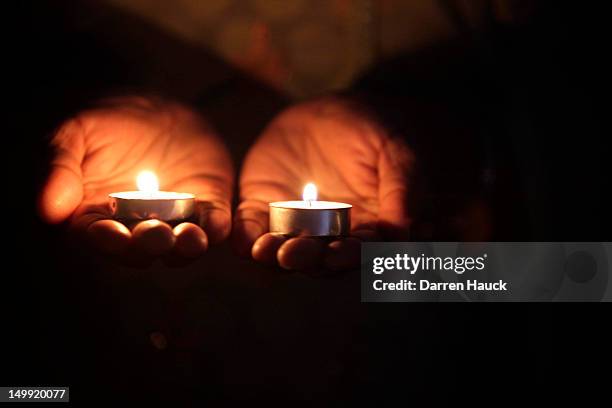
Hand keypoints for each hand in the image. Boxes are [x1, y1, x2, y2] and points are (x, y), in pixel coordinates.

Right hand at [38, 96, 232, 265]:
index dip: (105, 239)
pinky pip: (214, 223)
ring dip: (186, 246)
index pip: (98, 236)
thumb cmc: (109, 122)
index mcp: (98, 214)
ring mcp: (175, 219)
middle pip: (142, 247)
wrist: (159, 107)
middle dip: (149, 245)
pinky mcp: (208, 206)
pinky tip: (216, 227)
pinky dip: (216, 228)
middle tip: (156, 236)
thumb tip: (49, 209)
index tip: (112, 234)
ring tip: (190, 239)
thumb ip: (61, 166)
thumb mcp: (77, 133)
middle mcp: (138, 225)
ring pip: (180, 244)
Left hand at [232, 97, 413, 272]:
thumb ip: (402, 189)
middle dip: (307, 259)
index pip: (360, 251)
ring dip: (275, 256)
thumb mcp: (394, 151)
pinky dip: (247, 238)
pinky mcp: (263, 208)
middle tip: (294, 254)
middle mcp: (329, 235)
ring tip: (266, 251)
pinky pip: (252, 228)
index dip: (349, 256)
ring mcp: (294, 224)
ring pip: (285, 251)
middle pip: (319, 260)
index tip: (337, 254)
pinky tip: (245, 242)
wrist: (330, 111)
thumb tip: (403, 233)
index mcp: (366, 228)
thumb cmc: (372, 131)